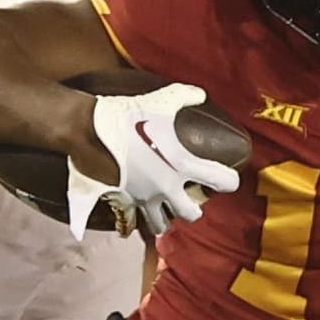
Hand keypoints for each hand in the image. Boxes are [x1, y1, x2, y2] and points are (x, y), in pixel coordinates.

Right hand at [65, 84, 240, 239]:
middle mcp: (166, 188)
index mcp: (183, 166)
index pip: (221, 182)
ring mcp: (144, 198)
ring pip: (161, 224)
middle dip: (194, 209)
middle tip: (190, 196)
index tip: (228, 179)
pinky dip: (135, 220)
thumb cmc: (128, 117)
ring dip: (165, 217)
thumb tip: (201, 95)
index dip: (230, 181)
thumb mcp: (162, 100)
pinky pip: (131, 220)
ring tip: (164, 207)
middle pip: (191, 214)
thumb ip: (186, 96)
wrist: (89, 131)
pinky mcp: (123, 201)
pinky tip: (134, 210)